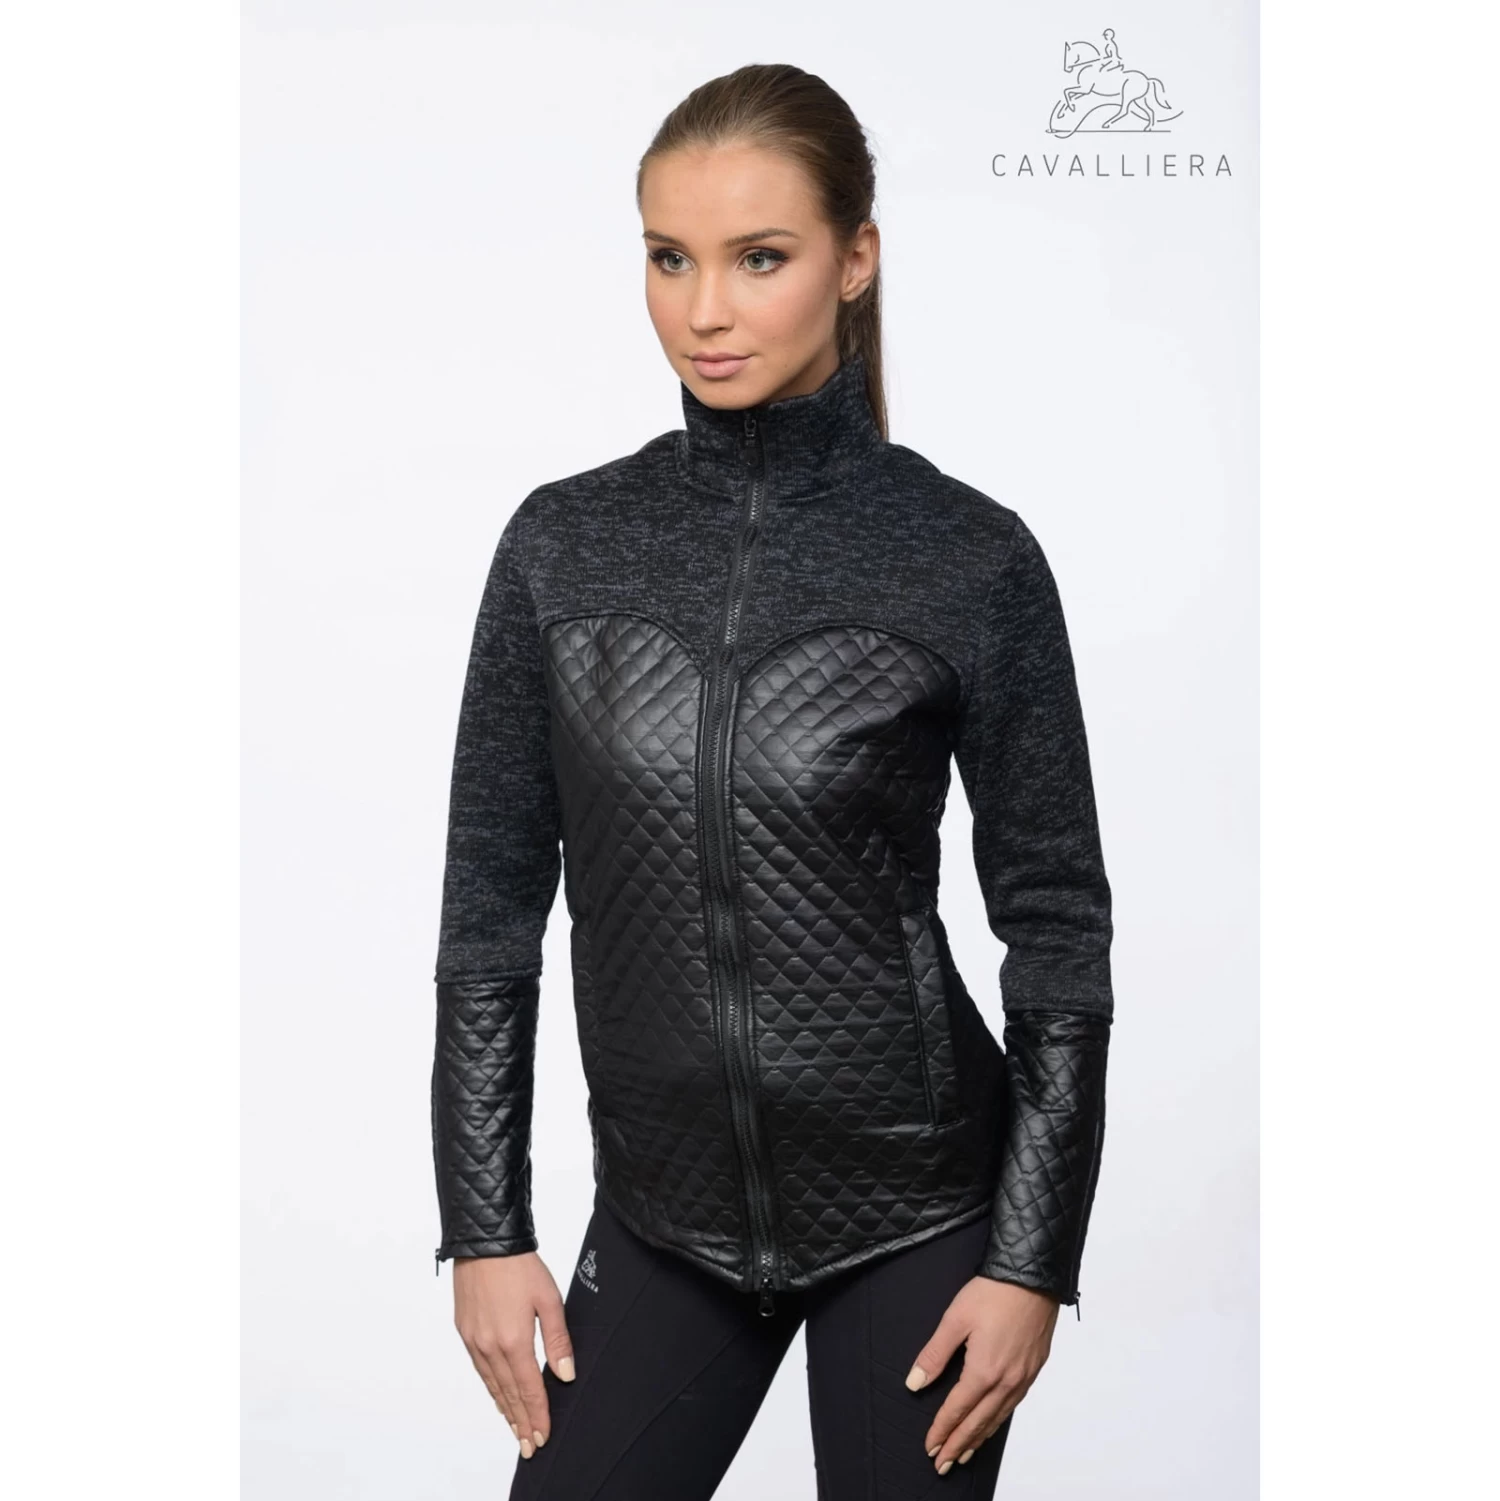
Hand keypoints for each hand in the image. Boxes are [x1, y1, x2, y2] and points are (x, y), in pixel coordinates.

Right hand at [452, 1251, 576, 1459]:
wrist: (484, 1243)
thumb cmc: (520, 1267)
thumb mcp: (549, 1299)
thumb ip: (558, 1340)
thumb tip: (565, 1375)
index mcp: (514, 1341)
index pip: (529, 1389)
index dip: (538, 1415)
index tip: (544, 1436)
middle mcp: (490, 1347)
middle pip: (509, 1394)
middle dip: (521, 1422)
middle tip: (530, 1446)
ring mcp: (474, 1341)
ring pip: (493, 1385)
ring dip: (505, 1410)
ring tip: (516, 1430)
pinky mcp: (465, 1332)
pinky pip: (480, 1370)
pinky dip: (491, 1388)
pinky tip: (498, 1397)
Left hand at [904, 1276, 1059, 1473]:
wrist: (1033, 1277)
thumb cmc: (994, 1293)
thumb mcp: (955, 1320)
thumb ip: (934, 1355)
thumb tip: (915, 1383)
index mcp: (984, 1372)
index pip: (957, 1410)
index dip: (941, 1430)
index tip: (929, 1446)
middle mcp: (1007, 1382)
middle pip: (978, 1423)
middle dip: (957, 1444)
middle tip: (942, 1463)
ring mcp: (1023, 1378)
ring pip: (997, 1419)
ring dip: (978, 1438)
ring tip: (963, 1453)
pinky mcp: (1033, 1369)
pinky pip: (1012, 1406)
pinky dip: (998, 1421)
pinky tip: (992, 1424)